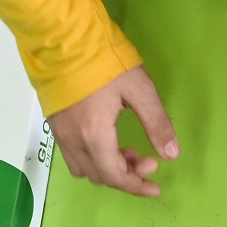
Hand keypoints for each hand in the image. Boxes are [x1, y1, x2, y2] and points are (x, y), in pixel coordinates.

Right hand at [49, 66, 178, 197]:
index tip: (155, 187)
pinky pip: (74, 155)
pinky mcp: (55, 124)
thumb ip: (156, 123)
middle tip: (147, 159)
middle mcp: (73, 141)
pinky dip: (93, 157)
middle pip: (99, 176)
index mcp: (94, 134)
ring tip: (128, 149)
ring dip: (108, 168)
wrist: (63, 39)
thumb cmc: (105, 61)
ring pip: (84, 168)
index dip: (136, 186)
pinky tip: (108, 140)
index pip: (114, 175)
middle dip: (126, 175)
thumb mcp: (139, 89)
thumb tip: (171, 154)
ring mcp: (60, 134)